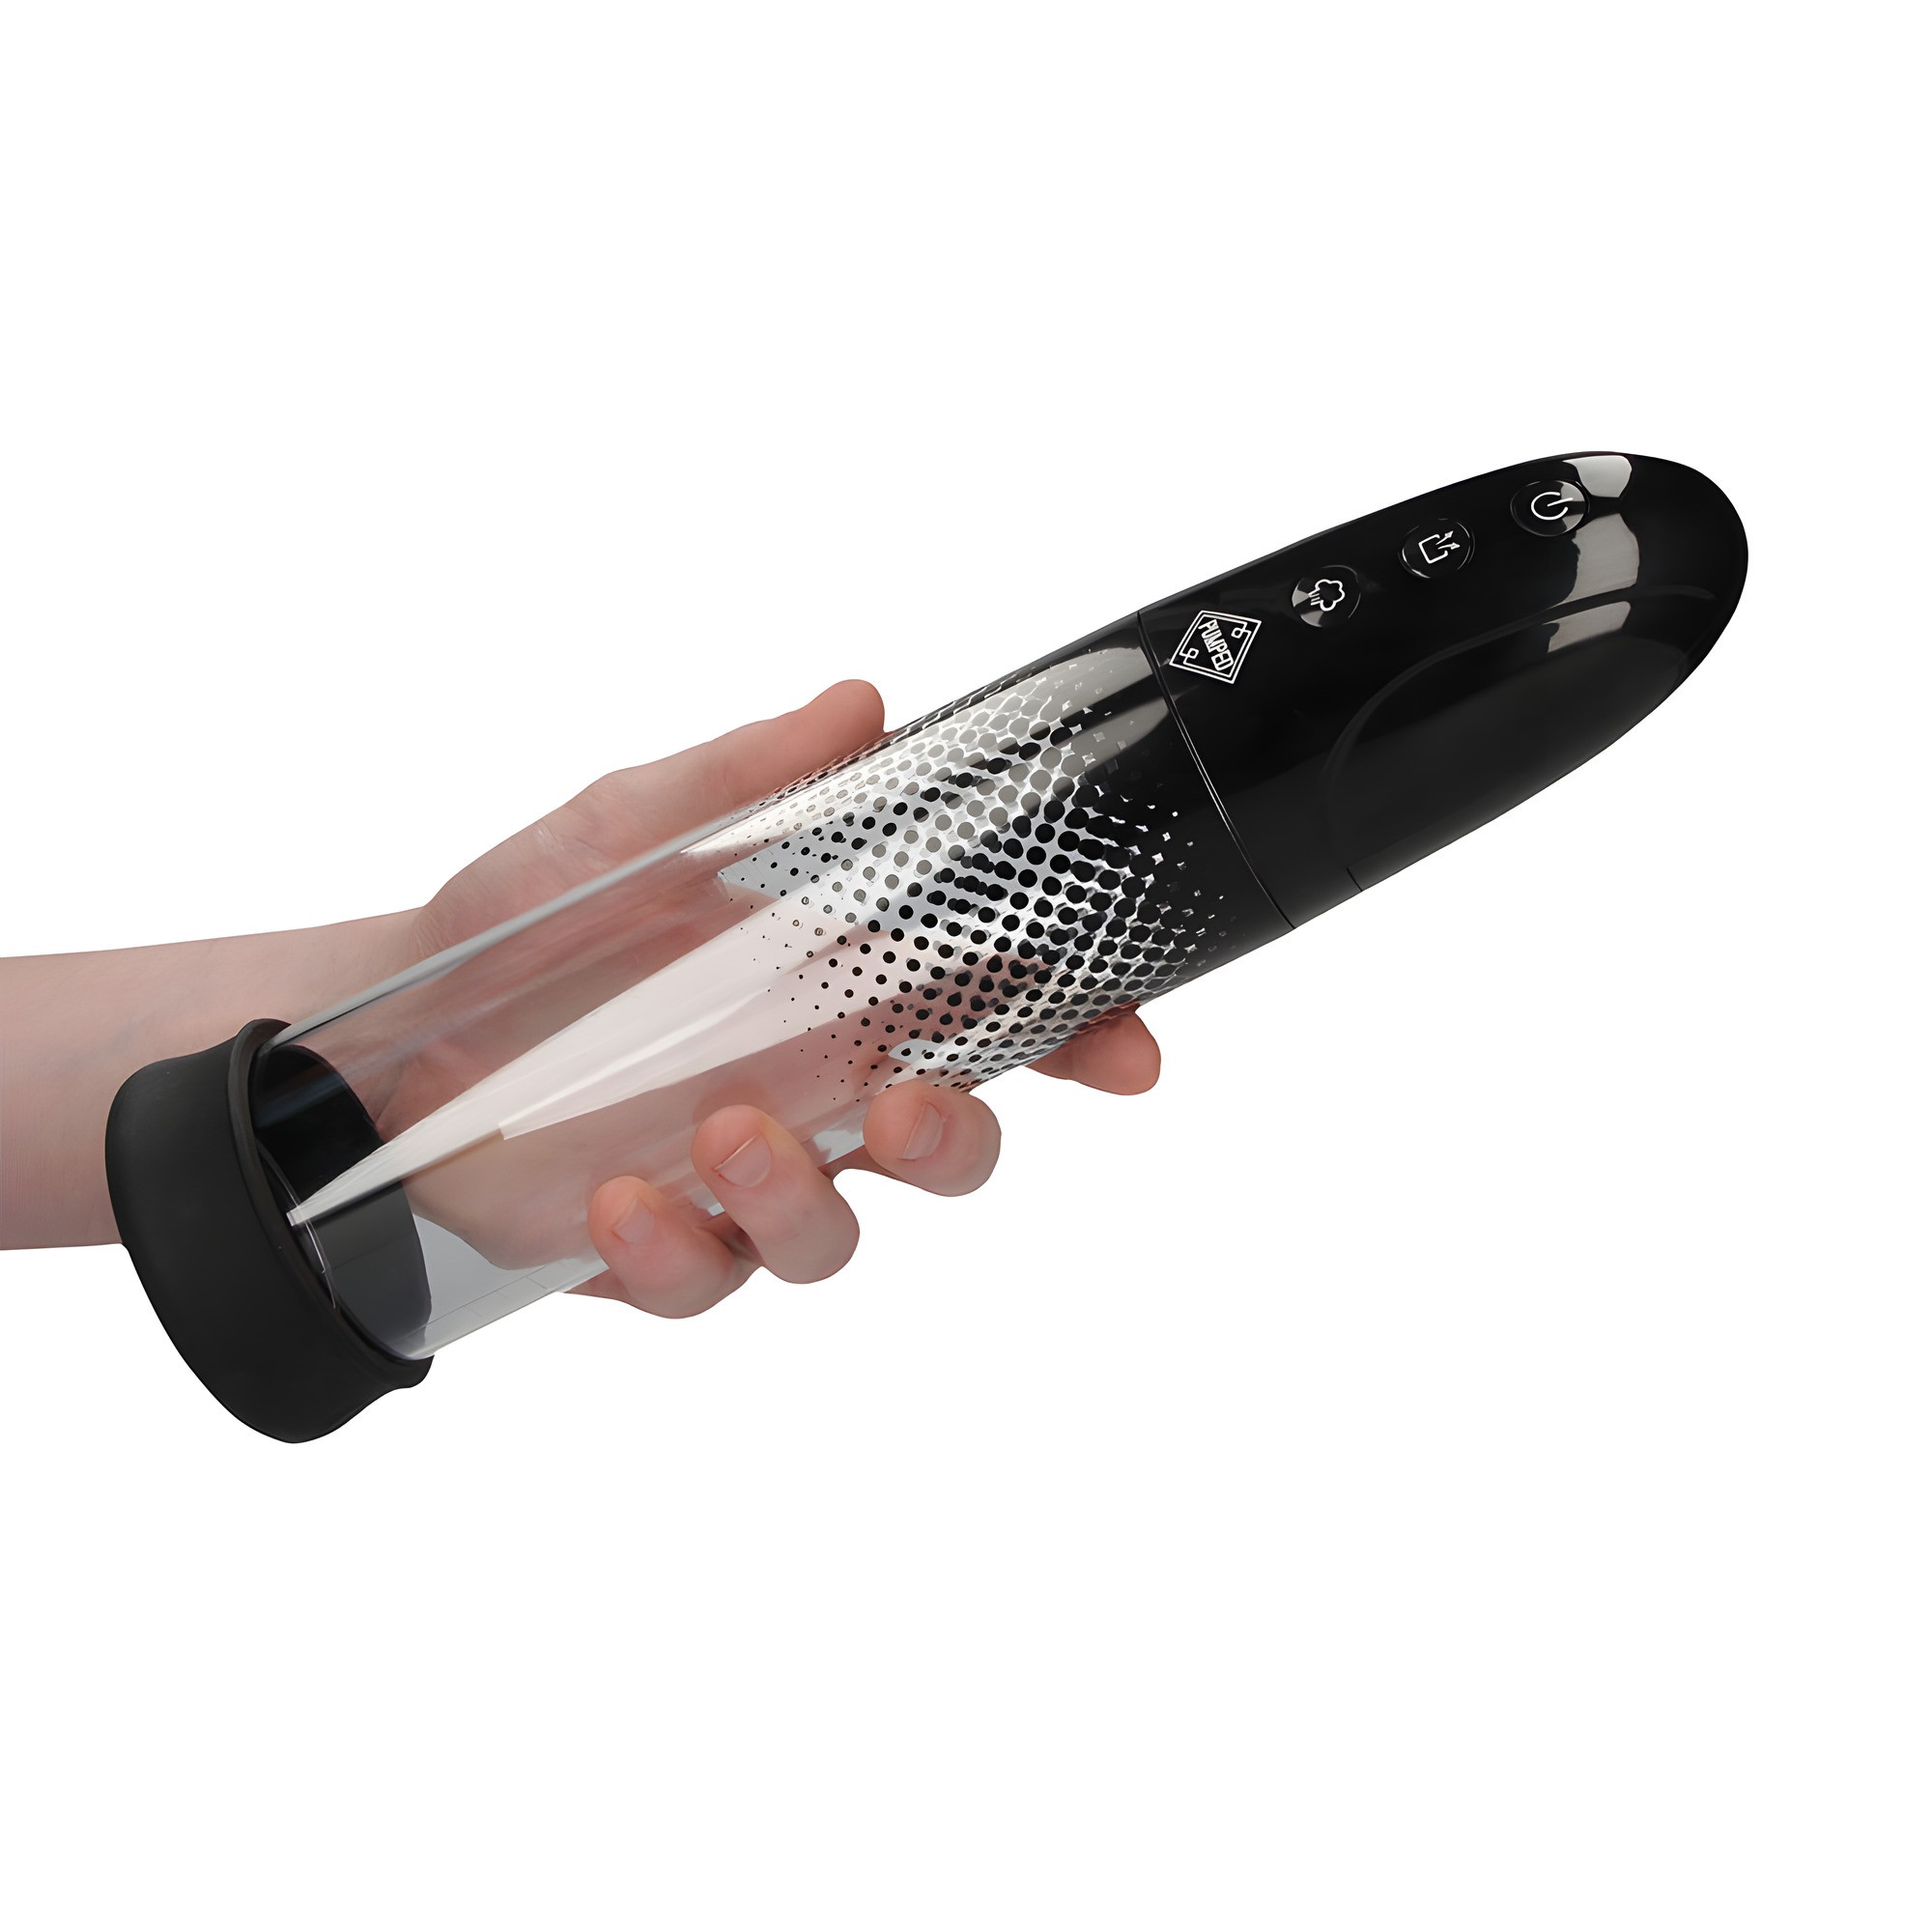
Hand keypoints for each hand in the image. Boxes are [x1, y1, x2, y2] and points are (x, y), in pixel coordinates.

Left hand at [406, 681, 1159, 1318]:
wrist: (387, 1028)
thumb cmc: (532, 924)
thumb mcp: (630, 828)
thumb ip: (748, 778)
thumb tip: (860, 704)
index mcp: (837, 989)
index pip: (993, 1017)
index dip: (1079, 1036)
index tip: (1125, 1051)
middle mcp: (812, 1092)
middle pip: (948, 1149)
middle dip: (956, 1143)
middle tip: (906, 1110)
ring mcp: (741, 1179)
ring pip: (837, 1237)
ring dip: (803, 1200)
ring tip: (718, 1134)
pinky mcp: (662, 1247)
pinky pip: (708, 1281)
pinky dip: (677, 1250)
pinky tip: (617, 1197)